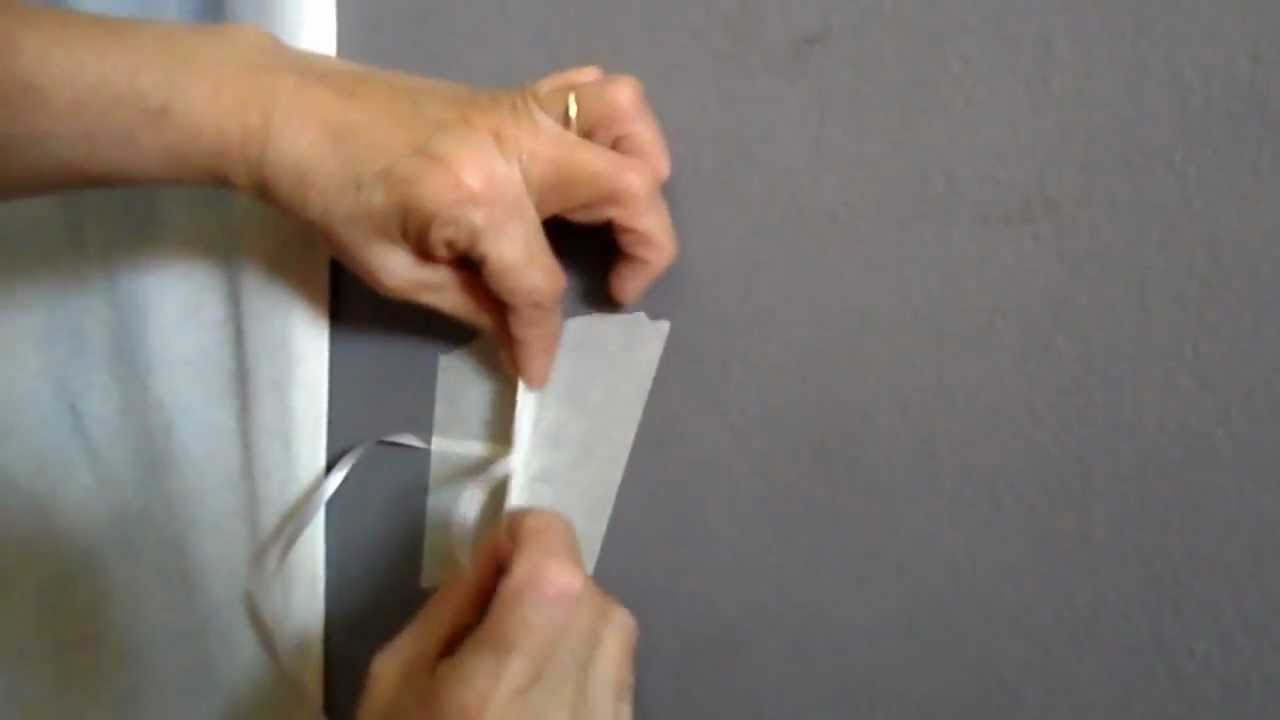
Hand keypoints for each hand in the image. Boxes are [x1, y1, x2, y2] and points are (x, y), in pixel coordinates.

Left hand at [250, 50, 677, 384]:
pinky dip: (614, 126)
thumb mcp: (397, 273)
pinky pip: (592, 90)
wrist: (293, 114)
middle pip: (627, 189)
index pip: (540, 283)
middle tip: (616, 286)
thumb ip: (474, 306)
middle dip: (644, 250)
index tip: (537, 371)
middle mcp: (516, 145)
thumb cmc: (332, 197)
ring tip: (620, 216)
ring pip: (627, 119)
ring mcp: (521, 109)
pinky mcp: (515, 93)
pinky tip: (594, 164)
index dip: (542, 338)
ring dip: (644, 171)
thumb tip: (523, 335)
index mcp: (478, 198)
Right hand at [357, 511, 637, 719]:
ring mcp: (625, 690)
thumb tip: (490, 559)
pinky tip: (528, 718)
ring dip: (554, 637)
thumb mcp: (401, 672)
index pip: (546, 528)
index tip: (476, 587)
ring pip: (594, 625)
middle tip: (476, 654)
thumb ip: (452, 599)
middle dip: (527, 598)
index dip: (506, 545)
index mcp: (544, 614)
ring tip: (503, 694)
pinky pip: (604, 672)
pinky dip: (570, 677)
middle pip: (572, 580)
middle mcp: (604, 642)